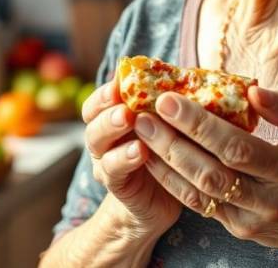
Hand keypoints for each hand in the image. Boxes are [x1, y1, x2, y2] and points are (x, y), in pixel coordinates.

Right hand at [81, 81, 182, 233]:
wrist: (160, 203)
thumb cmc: (166, 156)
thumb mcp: (166, 127)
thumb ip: (164, 104)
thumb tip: (183, 73)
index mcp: (114, 121)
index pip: (99, 101)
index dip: (106, 91)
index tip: (121, 81)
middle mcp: (105, 140)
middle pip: (94, 119)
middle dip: (108, 108)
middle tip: (126, 102)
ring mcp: (107, 163)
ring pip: (97, 143)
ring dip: (111, 128)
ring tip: (128, 119)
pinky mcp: (117, 185)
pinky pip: (113, 171)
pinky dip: (124, 158)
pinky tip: (140, 150)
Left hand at [133, 86, 277, 264]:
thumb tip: (252, 91)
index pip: (238, 148)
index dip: (200, 125)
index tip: (169, 99)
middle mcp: (268, 200)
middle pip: (211, 172)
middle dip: (172, 142)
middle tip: (143, 114)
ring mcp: (249, 219)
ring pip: (198, 191)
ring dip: (164, 161)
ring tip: (140, 131)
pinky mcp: (236, 229)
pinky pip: (197, 204)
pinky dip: (171, 180)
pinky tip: (152, 157)